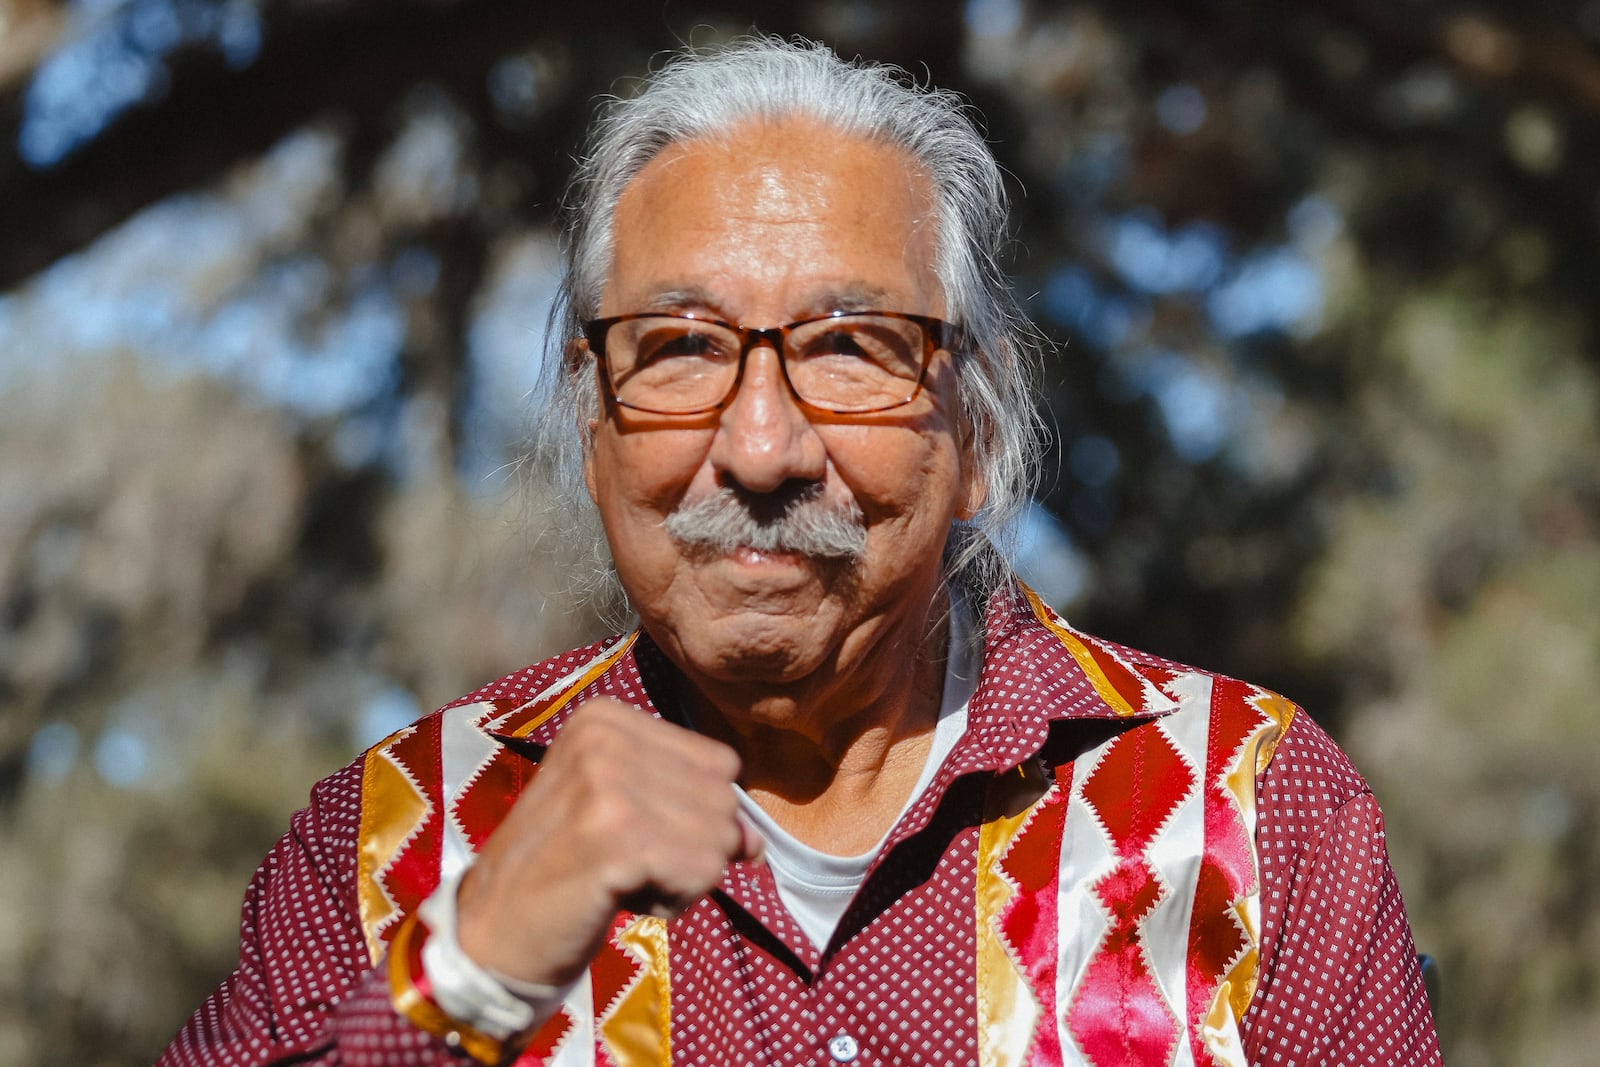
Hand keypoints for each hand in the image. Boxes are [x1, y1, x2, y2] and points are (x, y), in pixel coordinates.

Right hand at [455, 697, 762, 987]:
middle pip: (723, 798)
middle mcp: (605, 738)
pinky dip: (672, 901)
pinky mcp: (615, 834)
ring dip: (681, 878)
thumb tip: (755, 840)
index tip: (631, 834)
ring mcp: (607, 782)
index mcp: (605, 718)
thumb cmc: (561, 873)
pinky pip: (702, 871)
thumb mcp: (621, 814)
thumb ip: (690, 806)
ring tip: (617, 879)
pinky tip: (616, 897)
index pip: (719, 762)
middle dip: (691, 848)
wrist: (490, 934)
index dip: (695, 814)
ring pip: (719, 838)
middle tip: (622, 864)